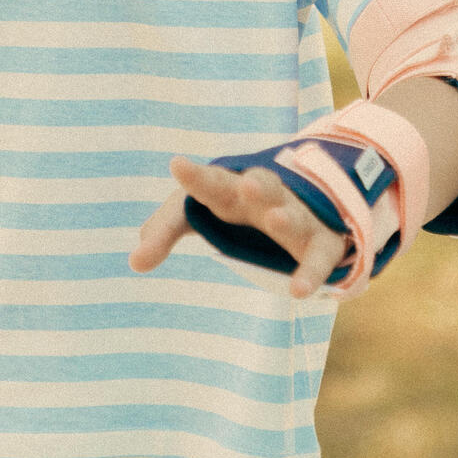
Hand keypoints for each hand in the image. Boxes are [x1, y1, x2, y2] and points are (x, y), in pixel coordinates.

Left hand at [132, 156, 353, 297]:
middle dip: (259, 185)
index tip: (177, 165)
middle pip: (263, 186)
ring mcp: (297, 218)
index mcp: (232, 189)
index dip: (195, 177)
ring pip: (294, 217)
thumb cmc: (234, 205)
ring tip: (276, 220)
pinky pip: (320, 258)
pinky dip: (311, 273)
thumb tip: (134, 262)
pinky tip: (299, 292)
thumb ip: (163, 232)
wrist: (301, 200)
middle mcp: (266, 198)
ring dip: (286, 217)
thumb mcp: (197, 213)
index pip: (211, 182)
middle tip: (249, 185)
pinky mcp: (323, 244)